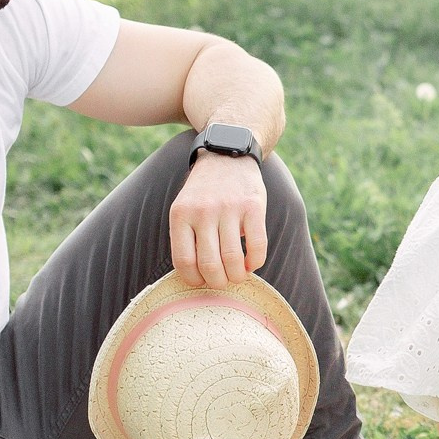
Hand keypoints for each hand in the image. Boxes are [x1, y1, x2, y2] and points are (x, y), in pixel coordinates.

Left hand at [171, 152, 267, 286]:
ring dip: (237, 276)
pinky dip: (256, 262)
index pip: (184, 261)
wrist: (227, 156)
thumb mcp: (184, 208)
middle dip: (218, 282)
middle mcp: (203, 212)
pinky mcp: (253, 206)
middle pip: (209, 264)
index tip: (202, 281)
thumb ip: (186, 236)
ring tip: (238, 275)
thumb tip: (196, 276)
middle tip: (223, 282)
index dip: (194, 279)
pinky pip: (257, 245)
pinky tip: (252, 263)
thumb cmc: (205, 192)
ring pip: (233, 259)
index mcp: (181, 215)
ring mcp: (229, 208)